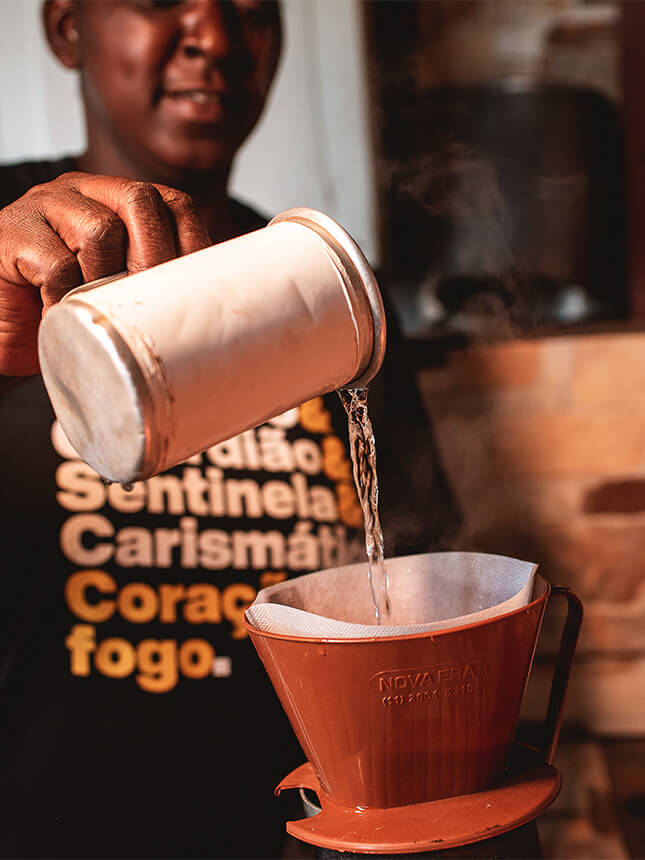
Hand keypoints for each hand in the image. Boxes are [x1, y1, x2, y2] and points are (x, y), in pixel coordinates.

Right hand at [0, 171, 210, 375]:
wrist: (1, 329)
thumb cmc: (66, 311)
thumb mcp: (121, 294)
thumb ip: (155, 283)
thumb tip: (218, 303)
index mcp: (117, 201)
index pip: (174, 203)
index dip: (192, 243)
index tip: (195, 289)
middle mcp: (83, 192)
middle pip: (140, 201)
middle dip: (155, 260)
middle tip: (144, 303)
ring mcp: (44, 206)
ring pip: (101, 228)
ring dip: (105, 279)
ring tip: (92, 306)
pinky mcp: (10, 233)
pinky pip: (56, 263)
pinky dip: (64, 297)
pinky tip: (59, 313)